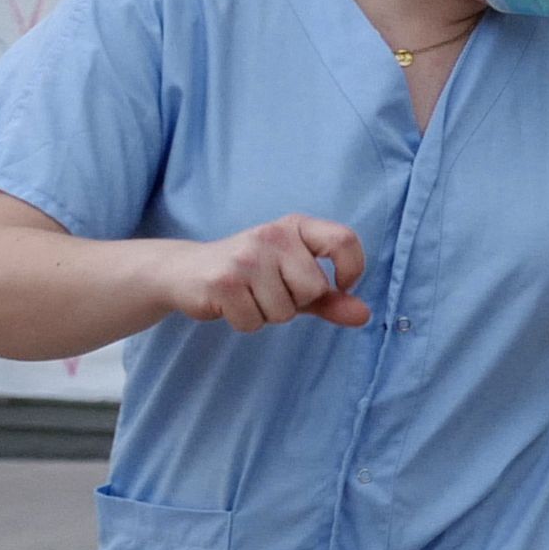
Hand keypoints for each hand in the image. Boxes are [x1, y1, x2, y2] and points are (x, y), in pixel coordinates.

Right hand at [160, 215, 371, 331]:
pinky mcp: (223, 281)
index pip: (343, 240)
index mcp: (296, 227)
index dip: (352, 268)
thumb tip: (364, 315)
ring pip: (284, 311)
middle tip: (269, 290)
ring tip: (248, 295)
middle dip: (296, 303)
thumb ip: (332, 298)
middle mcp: (272, 235)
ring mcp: (246, 257)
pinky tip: (230, 303)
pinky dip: (245, 322)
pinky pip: (254, 322)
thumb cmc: (251, 275)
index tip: (340, 286)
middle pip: (313, 289)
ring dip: (267, 314)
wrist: (184, 271)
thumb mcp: (294, 279)